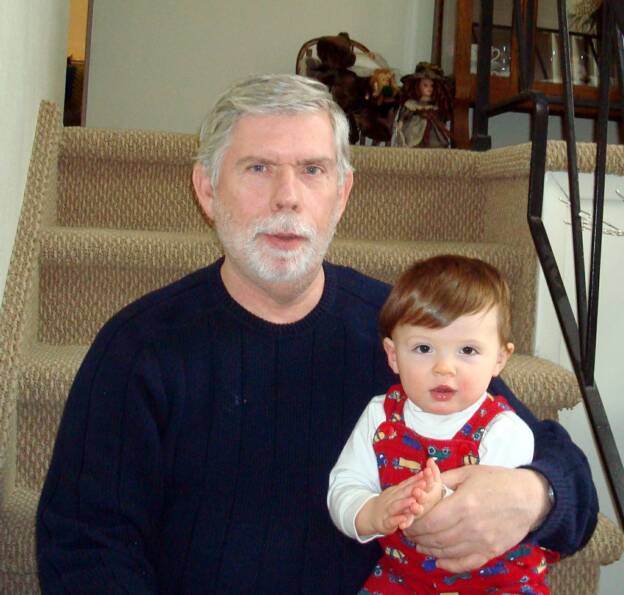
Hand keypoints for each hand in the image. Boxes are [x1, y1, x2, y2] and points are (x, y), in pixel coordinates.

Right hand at [355, 476, 422, 536]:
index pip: (407, 483)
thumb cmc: (389, 503)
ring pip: (396, 506)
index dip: (417, 478)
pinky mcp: (385, 522)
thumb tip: (423, 476)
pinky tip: (404, 518)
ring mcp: (388, 510)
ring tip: (414, 501)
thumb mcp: (397, 493)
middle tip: (424, 483)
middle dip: (413, 488)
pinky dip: (397, 519)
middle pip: (403, 492)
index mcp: (397, 491)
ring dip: (404, 503)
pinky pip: (391, 521)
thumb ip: (408, 487)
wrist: (370, 514)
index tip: (427, 472)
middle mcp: (392, 498)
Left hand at [402, 465, 549, 572]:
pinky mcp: (491, 552)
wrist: (529, 498)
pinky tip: (438, 559)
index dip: (414, 524)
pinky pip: (465, 563)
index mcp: (464, 504)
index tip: (407, 521)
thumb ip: (443, 480)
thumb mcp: (468, 472)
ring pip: (447, 552)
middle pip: (436, 538)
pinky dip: (449, 564)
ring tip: (420, 543)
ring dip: (429, 550)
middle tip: (409, 532)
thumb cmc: (497, 480)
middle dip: (418, 536)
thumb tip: (422, 484)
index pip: (430, 521)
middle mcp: (472, 527)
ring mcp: (482, 542)